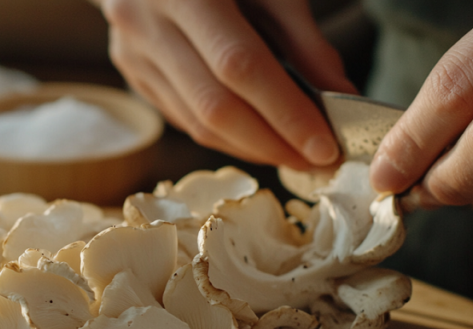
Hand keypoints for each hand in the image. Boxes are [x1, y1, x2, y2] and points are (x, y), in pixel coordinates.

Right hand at [93, 0, 356, 168]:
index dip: (284, 113)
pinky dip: (224, 135)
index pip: (239, 67)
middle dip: (270, 144)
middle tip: (313, 161)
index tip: (323, 145)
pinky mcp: (132, 71)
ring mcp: (132, 52)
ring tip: (292, 154)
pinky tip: (256, 137)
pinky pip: (182, 118)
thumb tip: (340, 98)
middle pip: (214, 108)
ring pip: (195, 123)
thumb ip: (304, 39)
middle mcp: (146, 23)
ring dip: (250, 148)